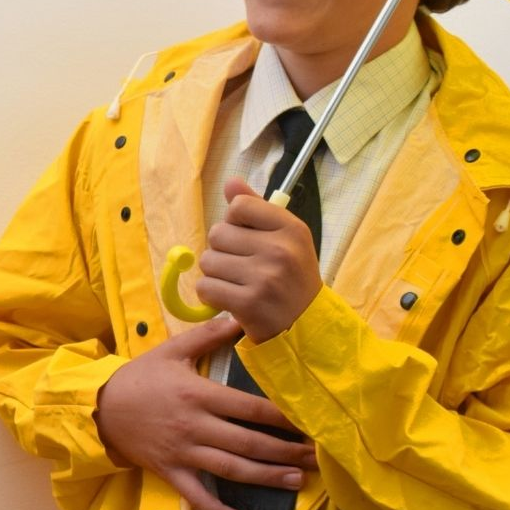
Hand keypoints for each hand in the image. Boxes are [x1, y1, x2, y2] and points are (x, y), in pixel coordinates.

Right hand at [95, 312, 315, 509]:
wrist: (98, 407)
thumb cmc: (138, 377)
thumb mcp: (170, 350)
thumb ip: (207, 336)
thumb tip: (240, 318)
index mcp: (199, 395)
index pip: (251, 408)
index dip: (284, 416)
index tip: (311, 420)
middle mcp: (195, 426)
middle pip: (250, 442)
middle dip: (287, 451)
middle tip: (318, 456)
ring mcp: (184, 452)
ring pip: (233, 469)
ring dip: (267, 477)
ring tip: (298, 480)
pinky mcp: (171, 471)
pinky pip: (198, 497)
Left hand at [195, 176, 321, 341]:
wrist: (304, 326)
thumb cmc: (290, 278)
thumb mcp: (285, 239)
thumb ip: (256, 209)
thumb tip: (230, 183)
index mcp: (291, 228)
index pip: (239, 206)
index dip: (235, 222)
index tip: (249, 239)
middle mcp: (280, 250)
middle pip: (218, 233)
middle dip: (222, 250)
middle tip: (242, 266)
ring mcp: (264, 277)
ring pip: (208, 261)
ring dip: (215, 274)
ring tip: (237, 283)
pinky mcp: (248, 303)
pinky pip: (206, 288)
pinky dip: (212, 295)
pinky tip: (230, 298)